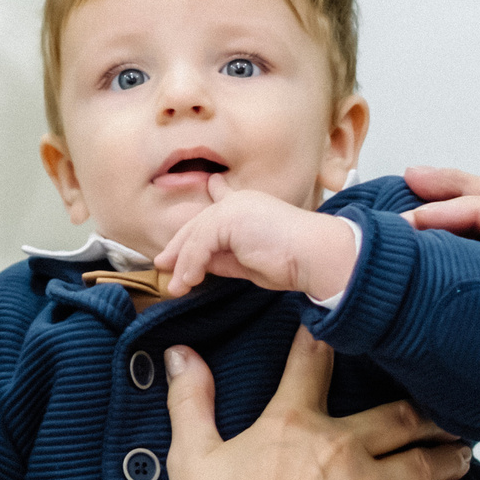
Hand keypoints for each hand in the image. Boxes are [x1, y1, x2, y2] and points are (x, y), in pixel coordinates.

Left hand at [153, 172, 358, 300]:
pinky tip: (189, 282)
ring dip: (183, 265)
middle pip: (199, 224)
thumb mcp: (250, 263)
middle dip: (179, 247)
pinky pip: (199, 245)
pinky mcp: (228, 219)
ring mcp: (233, 208)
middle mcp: (240, 202)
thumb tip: (201, 267)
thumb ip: (226, 259)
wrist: (315, 255)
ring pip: (196, 236)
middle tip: (164, 265)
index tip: (205, 192)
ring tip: (176, 287)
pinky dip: (191, 266)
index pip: (221, 203)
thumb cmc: (295, 262)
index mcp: (250, 207)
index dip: (208, 204)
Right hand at [164, 328, 470, 479]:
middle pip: (397, 416)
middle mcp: (340, 447)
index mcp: (293, 423)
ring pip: (423, 462)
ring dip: (447, 454)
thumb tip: (180, 355)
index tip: (342, 325)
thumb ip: (191, 400)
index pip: (313, 364)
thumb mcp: (191, 456)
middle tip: (447, 404)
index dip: (326, 340)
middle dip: (426, 409)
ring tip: (462, 449)